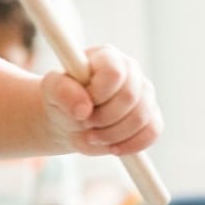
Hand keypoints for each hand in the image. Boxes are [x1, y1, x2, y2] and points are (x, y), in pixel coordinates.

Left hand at [41, 45, 161, 155]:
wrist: (68, 121)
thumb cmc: (61, 100)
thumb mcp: (51, 91)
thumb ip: (62, 91)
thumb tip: (83, 109)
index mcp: (107, 57)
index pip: (114, 73)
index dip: (98, 95)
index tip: (82, 107)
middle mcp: (131, 71)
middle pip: (129, 98)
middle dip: (103, 118)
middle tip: (84, 123)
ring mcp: (145, 93)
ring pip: (141, 117)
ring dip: (113, 134)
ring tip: (92, 136)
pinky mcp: (151, 116)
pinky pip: (152, 131)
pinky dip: (131, 144)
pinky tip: (112, 147)